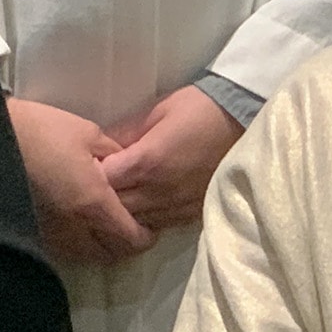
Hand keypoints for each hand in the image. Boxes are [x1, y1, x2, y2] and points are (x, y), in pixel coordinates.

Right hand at [7, 98, 155, 265]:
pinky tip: (79, 225)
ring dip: (103, 246)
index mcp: (93, 203)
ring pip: (89, 257)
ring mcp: (52, 236)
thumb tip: (129, 170)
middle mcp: (74, 229)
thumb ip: (115, 156)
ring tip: (105, 225)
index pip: (130, 237)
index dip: (146, 236)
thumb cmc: (41, 131)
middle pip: (112, 254)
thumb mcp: (88, 133)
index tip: (150, 224)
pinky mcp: (35, 235)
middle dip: (126, 243)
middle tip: (131, 225)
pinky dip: (81, 245)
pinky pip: (67, 251)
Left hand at [96, 86, 240, 232]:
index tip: (87, 167)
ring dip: (123, 212)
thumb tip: (99, 147)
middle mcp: (160, 190)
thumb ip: (125, 131)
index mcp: (147, 162)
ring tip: (118, 197)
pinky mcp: (193, 212)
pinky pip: (160, 224)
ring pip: (137, 222)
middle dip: (103, 197)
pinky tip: (144, 204)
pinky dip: (146, 217)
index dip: (91, 175)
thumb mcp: (156, 110)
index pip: (104, 182)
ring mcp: (178, 205)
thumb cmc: (197, 108)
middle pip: (117, 208)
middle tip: (97, 185)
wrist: (243, 120)